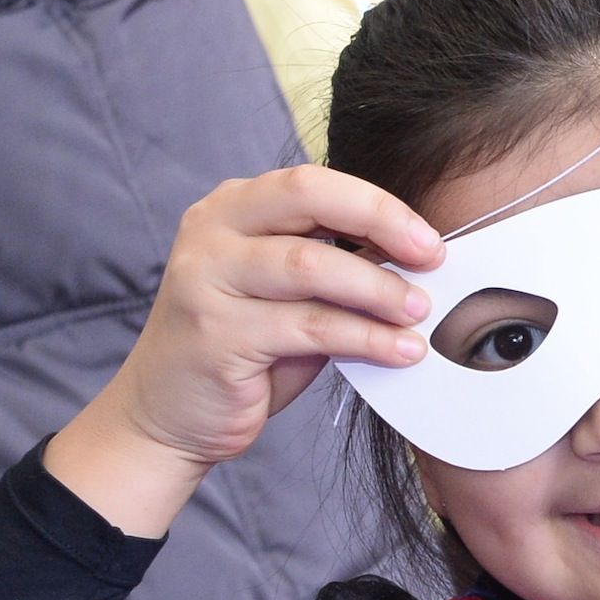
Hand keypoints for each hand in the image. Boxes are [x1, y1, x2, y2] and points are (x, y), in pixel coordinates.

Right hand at [102, 165, 441, 467]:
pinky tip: (399, 351)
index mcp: (233, 208)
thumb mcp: (289, 298)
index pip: (313, 183)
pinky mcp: (216, 332)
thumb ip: (335, 271)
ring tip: (418, 314)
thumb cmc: (242, 353)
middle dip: (381, 223)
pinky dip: (365, 338)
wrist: (167, 415)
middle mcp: (212, 231)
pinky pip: (309, 326)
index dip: (378, 205)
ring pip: (312, 264)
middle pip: (308, 198)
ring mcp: (206, 278)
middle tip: (432, 260)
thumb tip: (415, 265)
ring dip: (378, 289)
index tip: (428, 239)